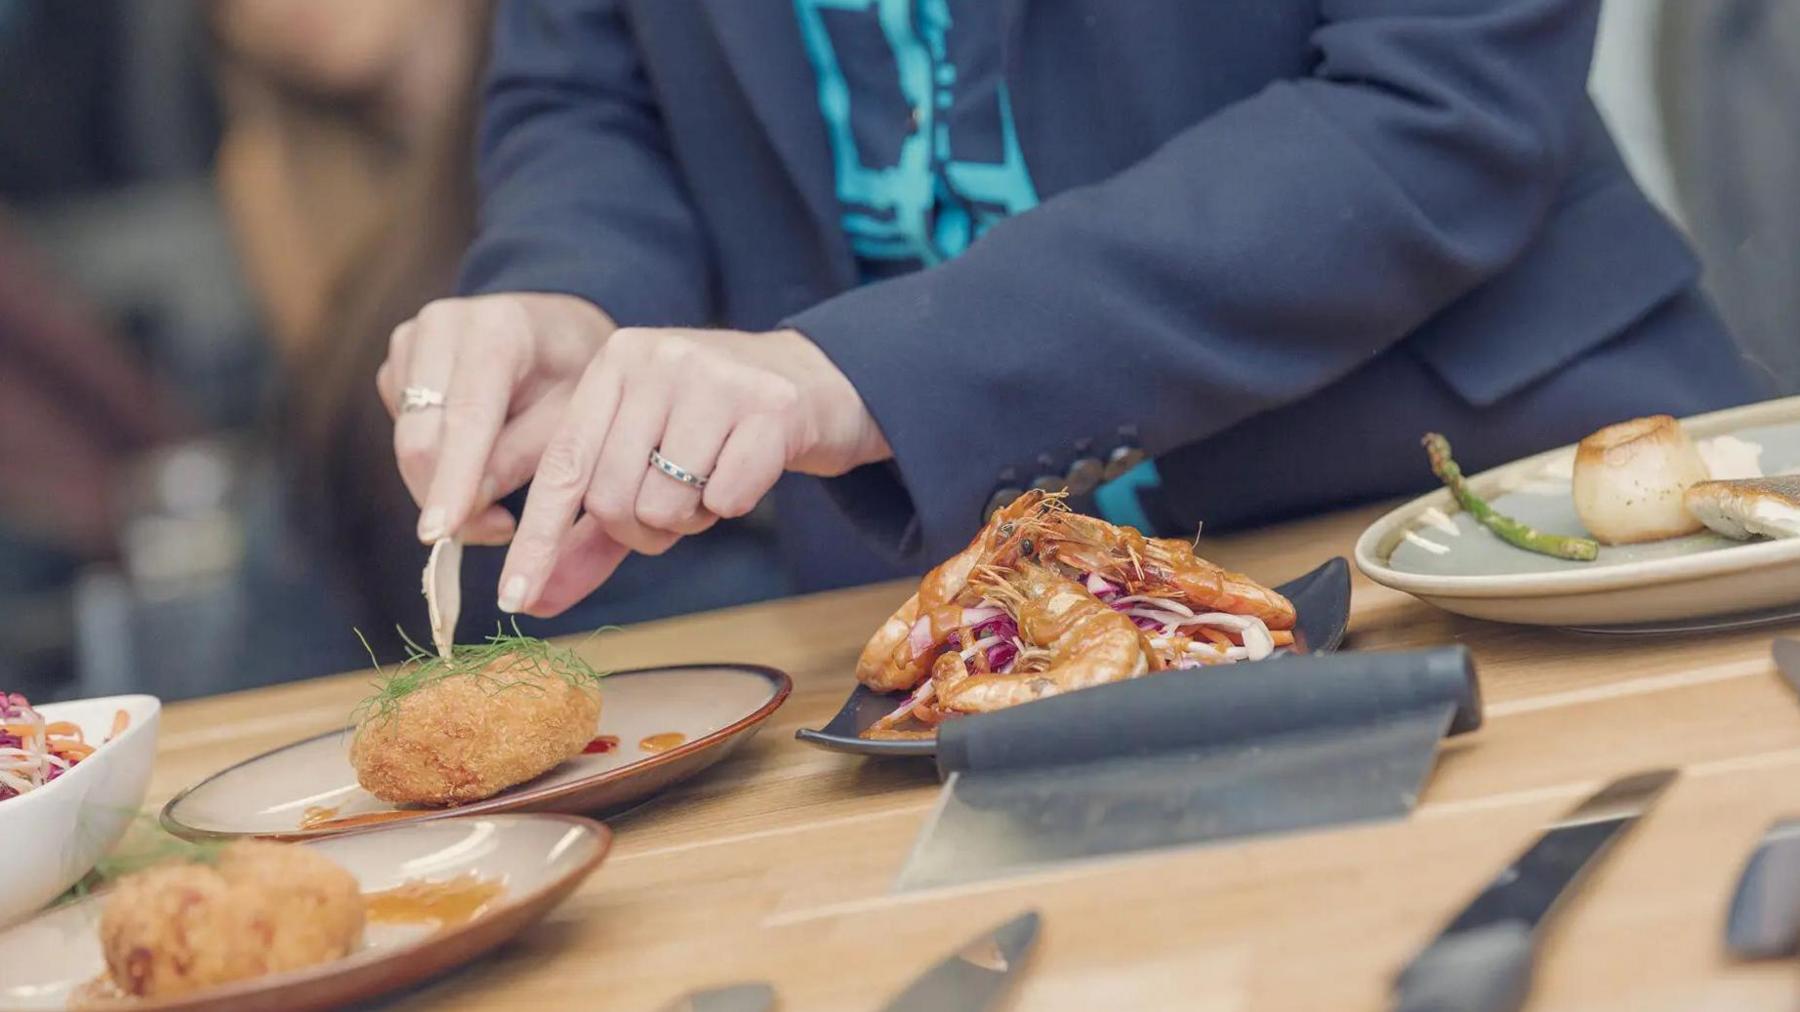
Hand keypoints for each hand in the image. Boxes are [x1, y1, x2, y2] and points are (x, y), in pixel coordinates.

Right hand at [377, 292, 614, 545]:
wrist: (555, 331)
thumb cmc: (573, 376)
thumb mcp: (571, 420)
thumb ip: (520, 460)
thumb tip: (467, 508)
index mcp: (498, 330)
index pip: (467, 417)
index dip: (452, 480)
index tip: (438, 532)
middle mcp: (442, 326)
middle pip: (421, 437)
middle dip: (446, 497)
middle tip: (498, 530)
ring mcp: (411, 341)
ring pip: (408, 442)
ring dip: (444, 485)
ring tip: (499, 501)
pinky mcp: (396, 364)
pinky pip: (404, 433)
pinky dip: (437, 461)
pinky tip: (476, 457)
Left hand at [497, 327, 890, 616]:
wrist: (818, 382)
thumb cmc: (717, 429)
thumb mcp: (644, 462)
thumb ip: (587, 532)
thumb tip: (532, 602)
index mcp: (614, 363)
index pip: (562, 465)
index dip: (537, 538)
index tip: (513, 598)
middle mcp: (657, 358)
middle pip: (611, 497)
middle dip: (641, 529)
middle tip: (678, 507)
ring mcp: (715, 377)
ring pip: (665, 505)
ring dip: (691, 518)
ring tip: (713, 480)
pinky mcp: (771, 406)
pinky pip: (726, 499)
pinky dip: (733, 506)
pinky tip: (749, 471)